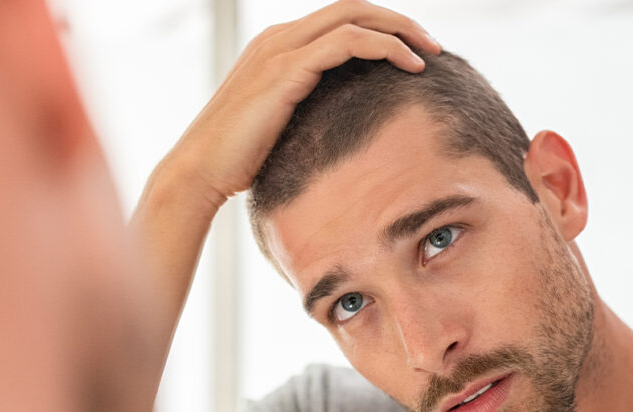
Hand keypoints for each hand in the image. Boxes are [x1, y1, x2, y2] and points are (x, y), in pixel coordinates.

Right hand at [130, 0, 440, 375]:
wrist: (198, 173)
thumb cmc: (237, 162)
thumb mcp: (278, 128)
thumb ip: (306, 113)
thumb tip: (344, 128)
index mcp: (276, 47)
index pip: (339, 20)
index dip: (381, 29)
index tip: (413, 53)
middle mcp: (277, 39)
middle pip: (352, 7)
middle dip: (398, 21)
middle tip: (433, 45)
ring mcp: (279, 50)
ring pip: (354, 16)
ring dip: (399, 30)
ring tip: (430, 54)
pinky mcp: (285, 71)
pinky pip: (347, 42)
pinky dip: (384, 47)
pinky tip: (409, 67)